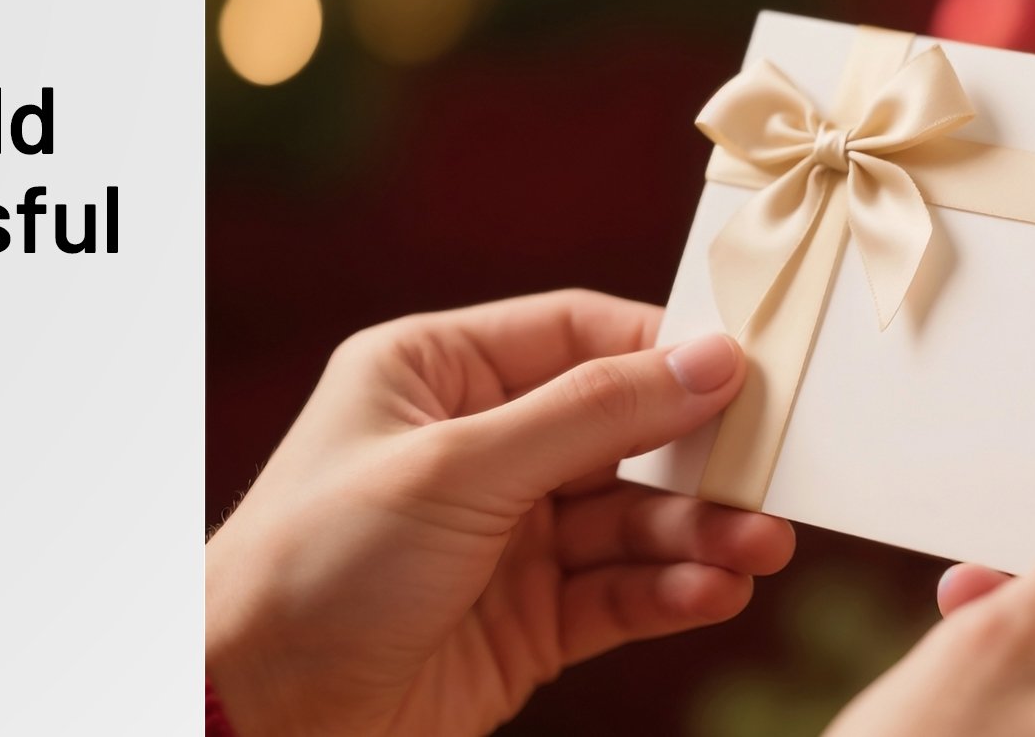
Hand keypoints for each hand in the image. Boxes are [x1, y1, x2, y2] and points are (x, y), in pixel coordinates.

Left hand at [206, 290, 796, 736]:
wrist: (258, 712)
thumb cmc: (318, 563)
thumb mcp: (458, 467)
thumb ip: (591, 414)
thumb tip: (710, 359)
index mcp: (435, 375)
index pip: (575, 336)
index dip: (663, 351)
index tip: (752, 372)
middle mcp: (475, 448)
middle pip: (618, 432)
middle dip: (697, 457)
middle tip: (777, 473)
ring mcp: (502, 539)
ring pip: (627, 522)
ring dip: (698, 534)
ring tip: (762, 549)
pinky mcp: (522, 623)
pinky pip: (615, 595)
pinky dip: (669, 592)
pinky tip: (714, 593)